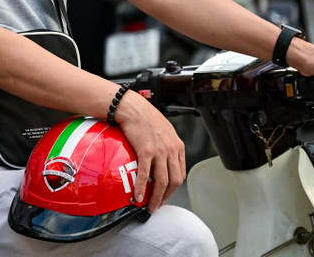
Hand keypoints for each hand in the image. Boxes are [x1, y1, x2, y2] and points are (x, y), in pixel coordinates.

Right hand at [114, 90, 185, 211]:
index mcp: (177, 145)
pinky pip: (144, 174)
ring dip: (156, 197)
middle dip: (167, 196)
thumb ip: (167, 146)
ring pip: (162, 181)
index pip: (181, 173)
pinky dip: (141, 187)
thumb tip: (162, 160)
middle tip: (158, 204)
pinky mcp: (146, 150)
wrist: (132, 107)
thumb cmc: (145, 116)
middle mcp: (171, 149)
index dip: (174, 188)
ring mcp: (159, 151)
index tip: (166, 194)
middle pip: (174, 180)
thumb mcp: (164, 131)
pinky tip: (138, 196)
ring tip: (150, 206)